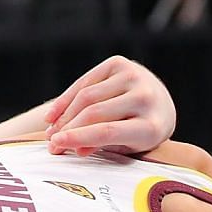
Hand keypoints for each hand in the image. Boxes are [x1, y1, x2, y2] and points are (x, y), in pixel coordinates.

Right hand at [45, 55, 176, 157]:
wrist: (160, 103)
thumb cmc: (142, 131)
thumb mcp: (128, 146)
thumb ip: (103, 146)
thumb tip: (75, 148)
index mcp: (151, 125)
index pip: (108, 131)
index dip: (79, 137)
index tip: (57, 144)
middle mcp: (145, 97)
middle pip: (94, 113)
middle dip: (67, 128)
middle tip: (51, 143)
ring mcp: (133, 76)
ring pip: (86, 96)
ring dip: (64, 114)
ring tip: (52, 130)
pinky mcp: (119, 63)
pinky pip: (86, 82)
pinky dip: (67, 98)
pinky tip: (55, 113)